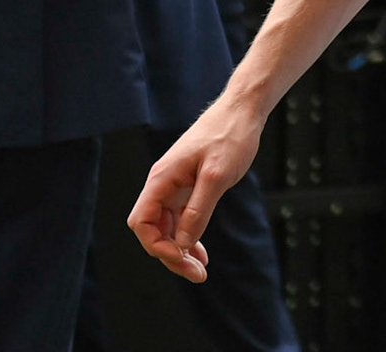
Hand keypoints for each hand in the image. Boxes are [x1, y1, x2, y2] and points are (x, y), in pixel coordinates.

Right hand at [128, 93, 265, 282]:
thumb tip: (183, 242)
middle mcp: (162, 184)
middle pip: (153, 229)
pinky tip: (200, 251)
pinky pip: (180, 218)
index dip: (158, 246)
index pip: (142, 222)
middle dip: (171, 254)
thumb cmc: (230, 135)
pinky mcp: (187, 186)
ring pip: (167, 227)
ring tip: (200, 269)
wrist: (243, 111)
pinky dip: (188, 236)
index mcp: (161, 179)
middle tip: (197, 274)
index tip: (183, 257)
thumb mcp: (217, 176)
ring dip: (180, 249)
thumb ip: (198, 209)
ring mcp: (174, 185)